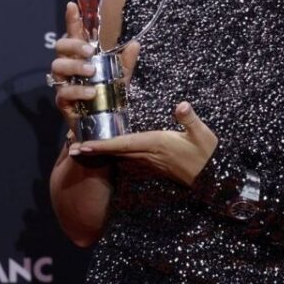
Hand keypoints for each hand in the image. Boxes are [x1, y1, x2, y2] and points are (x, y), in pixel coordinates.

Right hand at [50, 2, 139, 133]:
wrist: (104, 127)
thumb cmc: (109, 97)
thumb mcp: (120, 77)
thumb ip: (125, 62)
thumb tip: (135, 43)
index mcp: (81, 57)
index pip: (74, 34)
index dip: (72, 20)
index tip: (72, 6)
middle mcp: (69, 67)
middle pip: (60, 47)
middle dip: (73, 45)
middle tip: (89, 50)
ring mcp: (63, 83)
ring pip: (58, 66)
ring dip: (75, 66)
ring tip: (91, 71)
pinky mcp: (62, 101)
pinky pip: (64, 92)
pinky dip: (78, 90)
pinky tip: (92, 92)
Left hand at [69, 101, 217, 186]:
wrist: (212, 178)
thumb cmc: (206, 153)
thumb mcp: (202, 134)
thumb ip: (190, 119)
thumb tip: (182, 105)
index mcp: (155, 144)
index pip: (123, 144)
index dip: (103, 144)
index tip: (84, 145)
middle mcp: (147, 154)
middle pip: (114, 151)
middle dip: (94, 149)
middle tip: (71, 147)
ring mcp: (148, 160)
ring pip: (118, 155)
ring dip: (100, 152)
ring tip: (80, 147)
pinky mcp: (151, 163)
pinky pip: (126, 158)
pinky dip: (112, 153)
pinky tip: (103, 149)